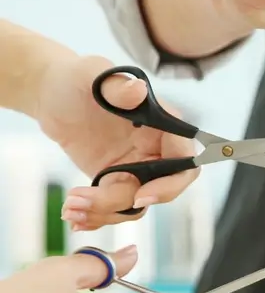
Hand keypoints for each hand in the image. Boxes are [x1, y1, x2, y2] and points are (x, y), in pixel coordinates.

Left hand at [35, 55, 198, 229]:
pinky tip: (73, 216)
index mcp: (163, 124)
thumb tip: (138, 91)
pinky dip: (95, 216)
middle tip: (92, 203)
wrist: (51, 93)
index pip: (184, 160)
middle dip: (129, 202)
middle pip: (163, 189)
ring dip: (104, 212)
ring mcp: (136, 166)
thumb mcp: (93, 75)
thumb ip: (117, 85)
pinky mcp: (114, 179)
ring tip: (70, 206)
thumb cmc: (77, 78)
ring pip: (135, 203)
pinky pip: (114, 206)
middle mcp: (156, 148)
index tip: (141, 195)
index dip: (170, 183)